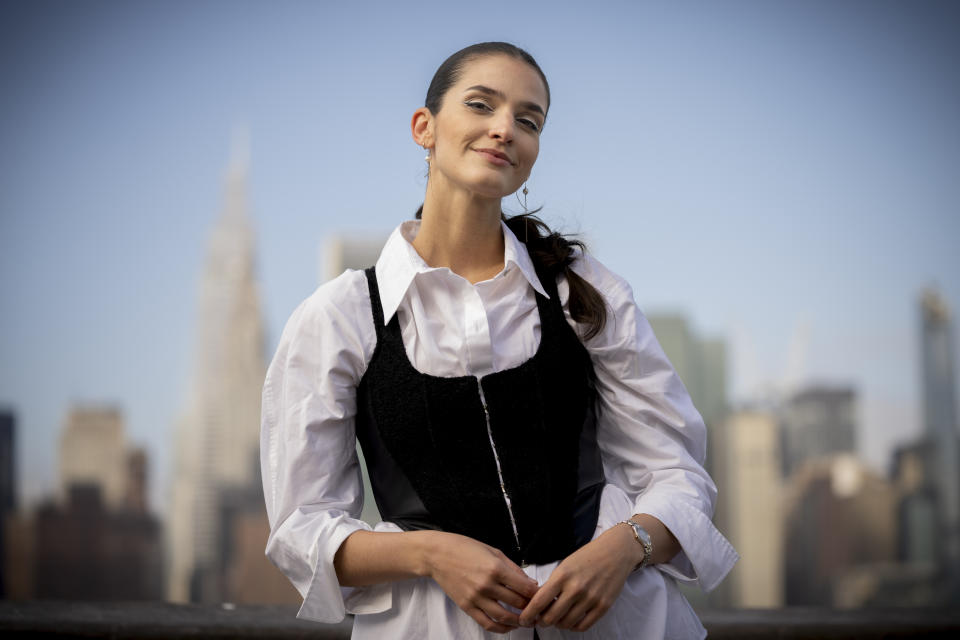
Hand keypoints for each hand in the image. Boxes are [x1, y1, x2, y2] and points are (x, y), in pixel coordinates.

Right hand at [424, 531, 539, 634]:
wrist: (437, 555)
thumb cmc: (465, 548)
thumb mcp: (493, 551)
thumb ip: (513, 568)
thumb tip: (530, 583)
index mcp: (496, 568)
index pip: (525, 588)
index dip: (537, 593)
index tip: (541, 594)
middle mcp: (487, 585)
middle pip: (517, 602)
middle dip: (530, 606)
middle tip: (537, 608)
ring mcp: (476, 597)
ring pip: (504, 616)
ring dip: (519, 621)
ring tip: (526, 620)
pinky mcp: (467, 606)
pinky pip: (487, 623)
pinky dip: (500, 628)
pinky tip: (508, 626)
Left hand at [518, 524, 640, 631]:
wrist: (615, 552)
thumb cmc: (588, 557)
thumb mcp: (565, 565)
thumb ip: (553, 584)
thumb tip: (538, 604)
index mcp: (562, 575)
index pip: (539, 601)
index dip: (529, 614)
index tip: (524, 619)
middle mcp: (576, 588)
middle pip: (551, 617)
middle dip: (542, 622)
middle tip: (540, 620)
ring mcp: (590, 598)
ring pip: (566, 623)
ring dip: (558, 624)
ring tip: (557, 619)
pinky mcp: (603, 606)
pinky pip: (583, 626)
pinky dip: (574, 627)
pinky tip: (571, 621)